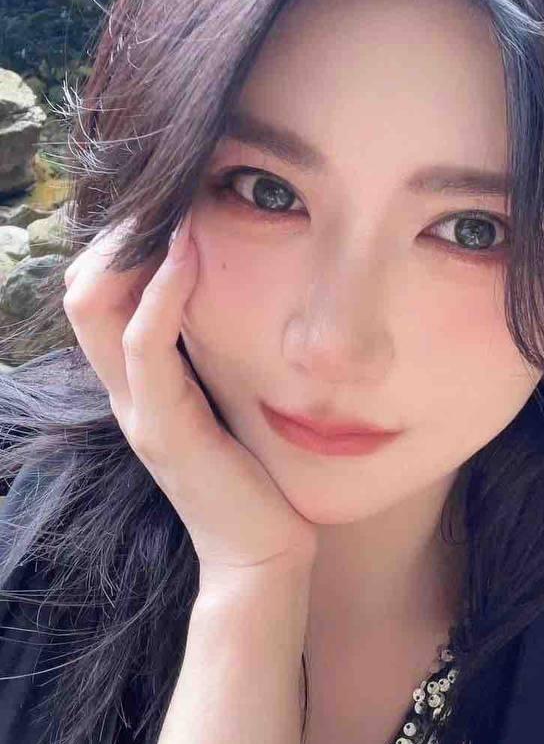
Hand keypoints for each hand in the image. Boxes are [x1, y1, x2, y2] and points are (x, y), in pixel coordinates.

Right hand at [62, 211, 318, 584]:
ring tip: (170, 204)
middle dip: (116, 233)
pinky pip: (145, 347)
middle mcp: (126, 392)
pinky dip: (161, 293)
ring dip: (132, 248)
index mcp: (139, 383)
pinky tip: (187, 254)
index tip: (168, 199)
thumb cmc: (255, 476)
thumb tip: (233, 299)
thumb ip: (215, 357)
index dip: (121, 243)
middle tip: (164, 189)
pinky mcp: (163, 429)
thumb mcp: (228, 400)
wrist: (261, 554)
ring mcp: (137, 410)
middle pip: (82, 290)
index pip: (99, 294)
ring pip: (96, 308)